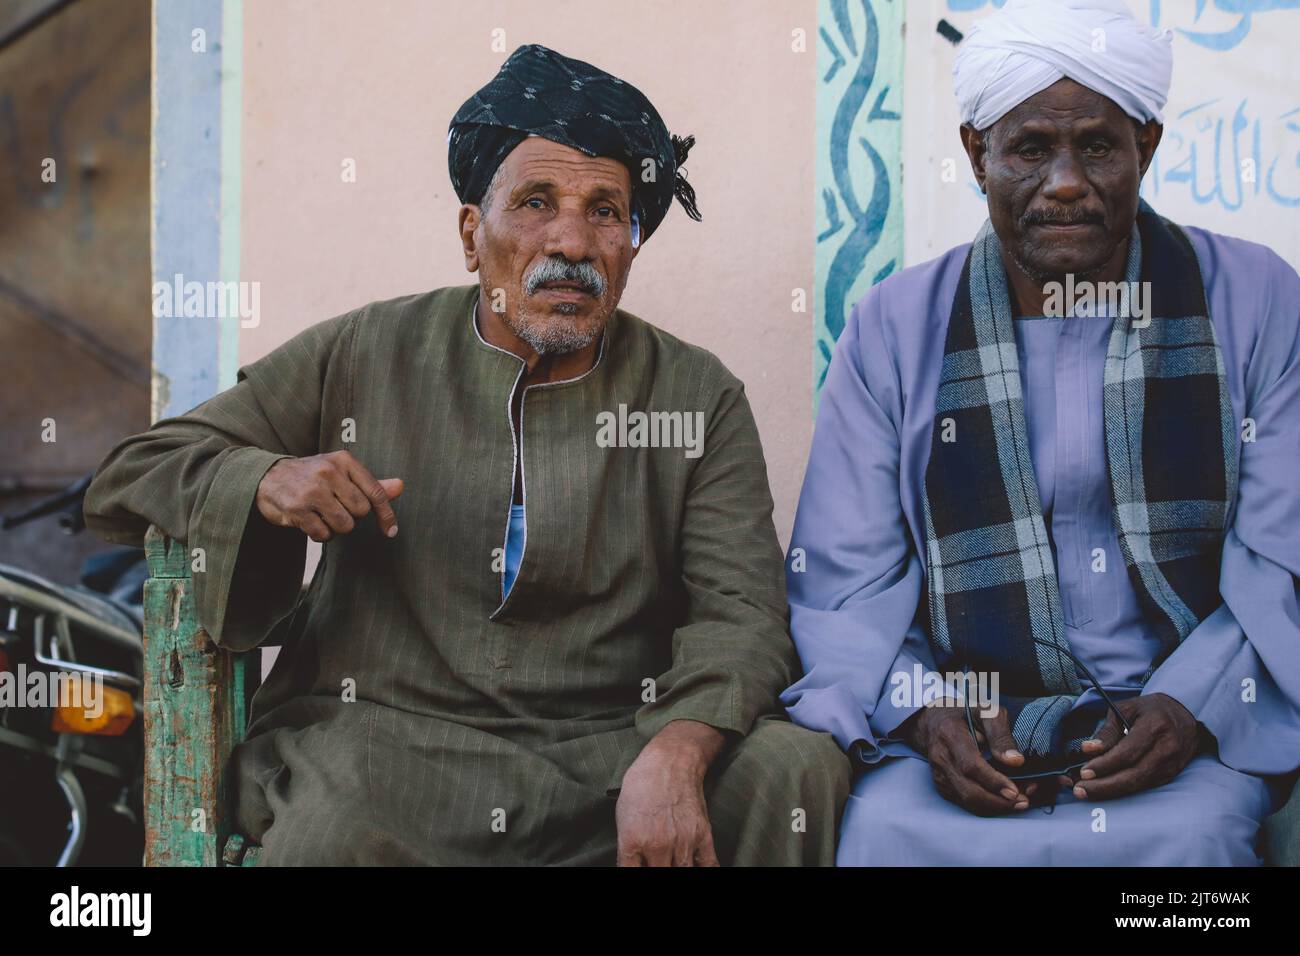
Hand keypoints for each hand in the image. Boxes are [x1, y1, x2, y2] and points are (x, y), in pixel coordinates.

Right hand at [255, 450, 403, 541]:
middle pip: (361, 511)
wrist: (268, 477)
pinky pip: (323, 534)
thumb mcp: (341, 473)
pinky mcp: (297, 509)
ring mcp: (312, 491)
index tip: (391, 531)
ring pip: (345, 525)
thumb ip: (370, 483)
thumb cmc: (313, 476)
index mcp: (343, 460)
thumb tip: (400, 486)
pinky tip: (310, 521)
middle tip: (336, 508)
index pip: (375, 491)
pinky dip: (320, 534)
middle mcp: (328, 472)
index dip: (386, 514)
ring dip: (336, 527)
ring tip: (322, 514)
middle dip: (352, 517)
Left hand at [614, 720, 725, 865]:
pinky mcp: (703, 835)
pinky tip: (695, 866)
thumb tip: (633, 866)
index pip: (631, 875)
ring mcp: (682, 841)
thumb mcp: (622, 815)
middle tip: (657, 861)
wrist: (671, 760)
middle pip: (659, 875)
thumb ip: (627, 848)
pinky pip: (708, 865)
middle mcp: (657, 845)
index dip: (634, 874)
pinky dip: (703, 869)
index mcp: (632, 840)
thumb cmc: (642, 784)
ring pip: (682, 872)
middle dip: (656, 869)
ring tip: (672, 862)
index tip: (640, 867)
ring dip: (676, 868)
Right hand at [899, 702, 1037, 814]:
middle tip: (1024, 802)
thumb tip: (1016, 761)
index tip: (1015, 791)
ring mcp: (939, 775)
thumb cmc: (963, 714)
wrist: (932, 721)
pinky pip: (965, 803)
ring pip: (968, 801)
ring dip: (996, 807)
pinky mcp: (942, 786)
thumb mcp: (986, 712)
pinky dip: (987, 806)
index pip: (971, 765)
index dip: (993, 782)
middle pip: (969, 791)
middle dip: (999, 802)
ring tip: (1020, 802)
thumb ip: (1001, 735)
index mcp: (950, 735)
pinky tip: (1004, 800)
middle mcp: (941, 758)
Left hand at [1064, 693, 1198, 800]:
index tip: (1084, 772)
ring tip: (1087, 792)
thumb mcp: (1125, 710)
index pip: (1127, 753)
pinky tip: (1105, 790)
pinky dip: (1123, 791)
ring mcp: (1172, 764)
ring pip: (1139, 785)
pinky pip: (1145, 787)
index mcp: (1155, 727)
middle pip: (1133, 776)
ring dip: (1111, 792)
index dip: (1105, 765)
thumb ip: (1107, 731)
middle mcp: (1167, 748)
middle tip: (1080, 790)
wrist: (1185, 714)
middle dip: (1104, 786)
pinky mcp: (1171, 774)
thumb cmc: (1150, 710)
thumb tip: (1088, 749)